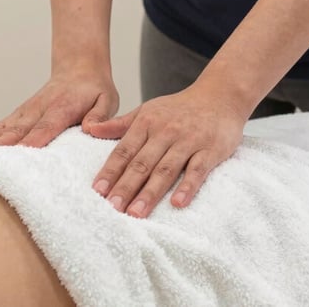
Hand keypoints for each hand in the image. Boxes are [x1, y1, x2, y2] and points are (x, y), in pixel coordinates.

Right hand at [0, 67, 118, 146]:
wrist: (79, 67)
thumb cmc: (94, 90)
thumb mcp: (107, 99)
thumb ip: (101, 115)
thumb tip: (91, 128)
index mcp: (62, 108)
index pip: (46, 127)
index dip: (33, 140)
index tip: (20, 155)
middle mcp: (38, 109)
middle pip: (17, 131)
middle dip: (1, 148)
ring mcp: (24, 112)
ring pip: (2, 129)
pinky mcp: (17, 116)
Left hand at [88, 83, 246, 217]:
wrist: (220, 95)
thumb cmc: (179, 109)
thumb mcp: (147, 111)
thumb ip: (119, 124)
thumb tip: (89, 129)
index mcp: (146, 123)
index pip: (124, 151)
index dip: (110, 171)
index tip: (97, 191)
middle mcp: (165, 132)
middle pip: (142, 163)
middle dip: (126, 186)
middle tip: (112, 208)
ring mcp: (188, 141)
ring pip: (166, 169)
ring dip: (150, 192)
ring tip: (136, 213)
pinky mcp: (210, 150)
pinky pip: (198, 170)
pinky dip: (188, 186)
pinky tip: (177, 203)